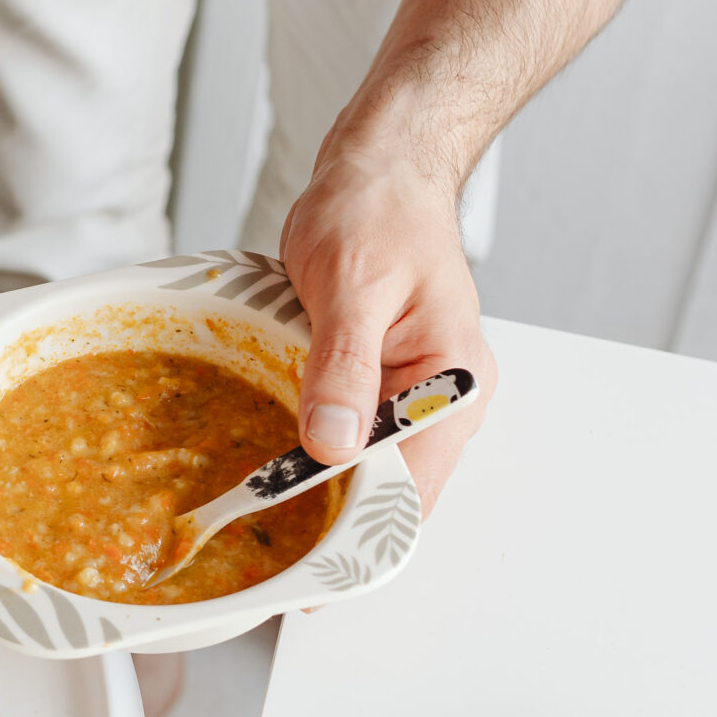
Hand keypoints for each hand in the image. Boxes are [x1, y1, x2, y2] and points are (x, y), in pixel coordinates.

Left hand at [278, 147, 497, 511]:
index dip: (359, 525)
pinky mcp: (380, 381)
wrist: (380, 170)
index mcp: (456, 381)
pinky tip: (272, 457)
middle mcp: (444, 397)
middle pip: (391, 488)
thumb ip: (344, 367)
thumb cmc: (378, 211)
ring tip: (260, 507)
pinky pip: (350, 433)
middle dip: (331, 514)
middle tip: (265, 536)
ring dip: (317, 482)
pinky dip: (313, 447)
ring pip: (367, 466)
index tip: (300, 547)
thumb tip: (333, 444)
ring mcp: (413, 392)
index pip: (415, 487)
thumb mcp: (352, 286)